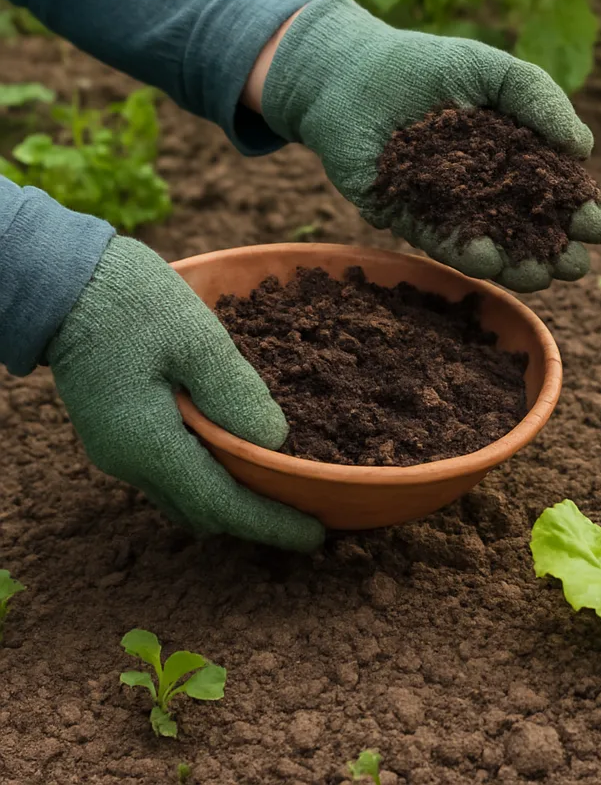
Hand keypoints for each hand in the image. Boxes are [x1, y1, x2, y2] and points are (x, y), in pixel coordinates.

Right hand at [46, 236, 324, 551]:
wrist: (64, 283)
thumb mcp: (196, 339)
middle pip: (204, 511)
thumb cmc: (130, 303)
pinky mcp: (121, 433)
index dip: (270, 524)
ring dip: (234, 500)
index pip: (219, 504)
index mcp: (147, 443)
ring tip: (285, 490)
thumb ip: (234, 392)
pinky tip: (244, 455)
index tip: (316, 536)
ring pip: (186, 496)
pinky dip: (213, 477)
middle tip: (310, 515)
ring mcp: (120, 450)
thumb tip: (274, 442)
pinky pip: (174, 473)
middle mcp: (129, 461)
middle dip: (256, 519)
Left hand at [252, 0, 600, 291]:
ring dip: (520, 266)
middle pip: (531, 229)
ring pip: (493, 246)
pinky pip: (441, 242)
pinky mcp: (408, 218)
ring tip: (543, 275)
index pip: (557, 192)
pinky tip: (489, 259)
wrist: (348, 72)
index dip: (582, 210)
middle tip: (577, 261)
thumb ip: (540, 98)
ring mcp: (449, 208)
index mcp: (514, 156)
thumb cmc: (426, 65)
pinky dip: (466, 253)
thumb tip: (584, 148)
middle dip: (559, 249)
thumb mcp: (492, 70)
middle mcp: (485, 189)